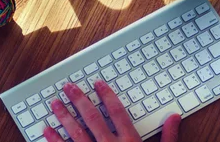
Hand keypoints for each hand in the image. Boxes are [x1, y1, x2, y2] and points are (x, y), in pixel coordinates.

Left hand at [43, 80, 180, 141]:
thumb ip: (168, 137)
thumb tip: (174, 117)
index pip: (116, 111)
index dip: (106, 95)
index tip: (97, 84)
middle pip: (92, 118)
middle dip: (79, 100)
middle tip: (68, 87)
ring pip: (75, 133)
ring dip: (63, 117)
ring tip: (54, 104)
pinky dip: (54, 140)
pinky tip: (46, 130)